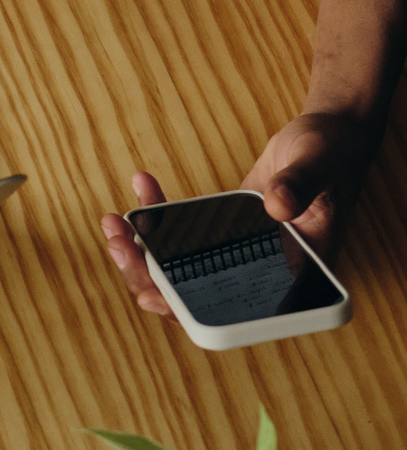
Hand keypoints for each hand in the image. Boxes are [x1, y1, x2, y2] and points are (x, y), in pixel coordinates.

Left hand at [99, 113, 376, 320]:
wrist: (327, 135)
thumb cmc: (334, 151)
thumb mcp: (320, 162)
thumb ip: (302, 184)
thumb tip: (279, 206)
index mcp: (293, 274)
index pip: (237, 311)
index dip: (191, 314)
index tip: (152, 297)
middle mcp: (263, 272)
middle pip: (195, 296)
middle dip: (148, 275)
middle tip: (118, 242)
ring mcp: (239, 254)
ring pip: (181, 271)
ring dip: (141, 250)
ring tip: (115, 221)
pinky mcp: (223, 233)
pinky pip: (182, 237)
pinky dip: (158, 215)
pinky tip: (143, 186)